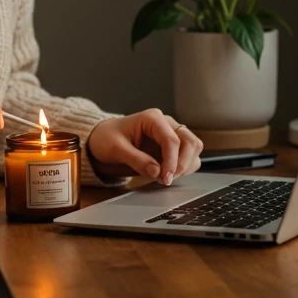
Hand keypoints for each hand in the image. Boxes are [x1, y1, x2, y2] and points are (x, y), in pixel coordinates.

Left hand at [85, 110, 203, 185]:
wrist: (102, 140)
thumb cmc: (107, 139)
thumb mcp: (115, 149)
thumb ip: (136, 160)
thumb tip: (156, 172)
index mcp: (152, 118)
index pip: (171, 139)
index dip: (171, 161)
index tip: (165, 178)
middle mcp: (166, 123)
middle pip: (190, 141)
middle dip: (182, 163)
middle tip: (167, 179)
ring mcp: (171, 134)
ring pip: (194, 147)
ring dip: (186, 165)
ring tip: (167, 177)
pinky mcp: (173, 146)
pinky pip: (190, 156)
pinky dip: (186, 167)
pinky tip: (170, 174)